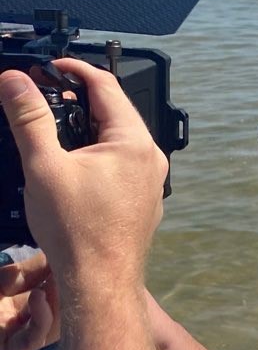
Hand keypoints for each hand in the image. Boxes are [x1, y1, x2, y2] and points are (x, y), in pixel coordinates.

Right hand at [0, 59, 166, 280]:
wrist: (100, 282)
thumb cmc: (77, 230)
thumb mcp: (44, 166)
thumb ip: (29, 119)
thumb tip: (15, 81)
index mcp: (134, 142)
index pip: (107, 86)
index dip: (74, 70)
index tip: (47, 66)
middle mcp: (150, 158)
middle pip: (114, 111)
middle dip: (78, 99)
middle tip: (44, 95)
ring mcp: (150, 180)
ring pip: (117, 139)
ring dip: (86, 128)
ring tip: (52, 128)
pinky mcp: (142, 199)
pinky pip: (121, 163)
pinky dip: (96, 153)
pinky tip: (71, 164)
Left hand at [0, 250, 59, 349]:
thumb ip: (10, 276)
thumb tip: (47, 261)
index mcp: (3, 298)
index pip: (36, 280)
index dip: (52, 267)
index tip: (69, 252)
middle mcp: (11, 317)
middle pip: (50, 302)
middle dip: (64, 286)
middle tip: (76, 268)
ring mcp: (10, 337)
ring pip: (49, 322)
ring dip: (59, 303)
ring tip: (64, 281)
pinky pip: (33, 339)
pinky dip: (42, 319)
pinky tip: (40, 298)